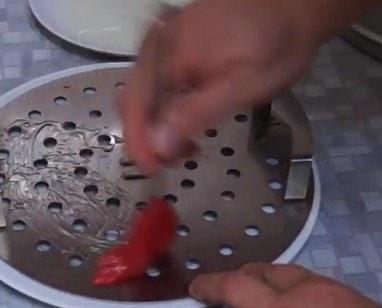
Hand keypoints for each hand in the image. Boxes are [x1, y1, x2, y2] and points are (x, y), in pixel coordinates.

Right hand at [120, 0, 318, 173]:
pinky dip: (165, 104)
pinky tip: (185, 117)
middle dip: (147, 136)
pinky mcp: (176, 40)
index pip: (135, 106)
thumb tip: (158, 144)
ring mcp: (165, 39)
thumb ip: (195, 114)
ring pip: (144, 91)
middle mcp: (158, 43)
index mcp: (168, 53)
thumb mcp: (241, 87)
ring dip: (156, 123)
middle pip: (134, 99)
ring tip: (184, 145)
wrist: (297, 4)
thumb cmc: (277, 43)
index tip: (152, 168)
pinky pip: (157, 78)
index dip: (139, 142)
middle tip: (171, 161)